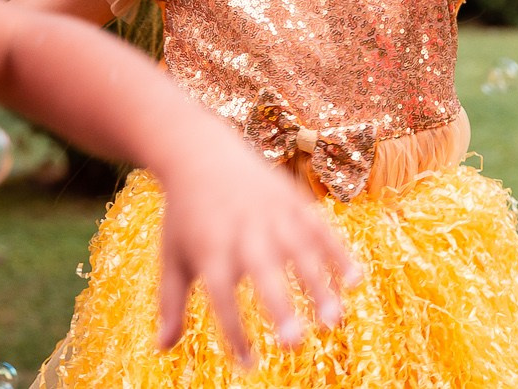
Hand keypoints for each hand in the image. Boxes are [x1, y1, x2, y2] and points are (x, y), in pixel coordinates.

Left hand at [153, 135, 359, 362]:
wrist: (200, 153)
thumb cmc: (185, 215)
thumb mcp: (171, 256)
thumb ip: (170, 302)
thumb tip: (161, 348)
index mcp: (209, 249)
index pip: (221, 296)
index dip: (234, 331)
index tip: (249, 364)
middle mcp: (242, 231)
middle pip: (263, 271)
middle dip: (280, 306)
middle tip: (294, 343)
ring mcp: (271, 213)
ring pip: (299, 250)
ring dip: (318, 284)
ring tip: (334, 320)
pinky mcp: (292, 200)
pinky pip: (320, 227)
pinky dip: (338, 252)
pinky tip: (356, 281)